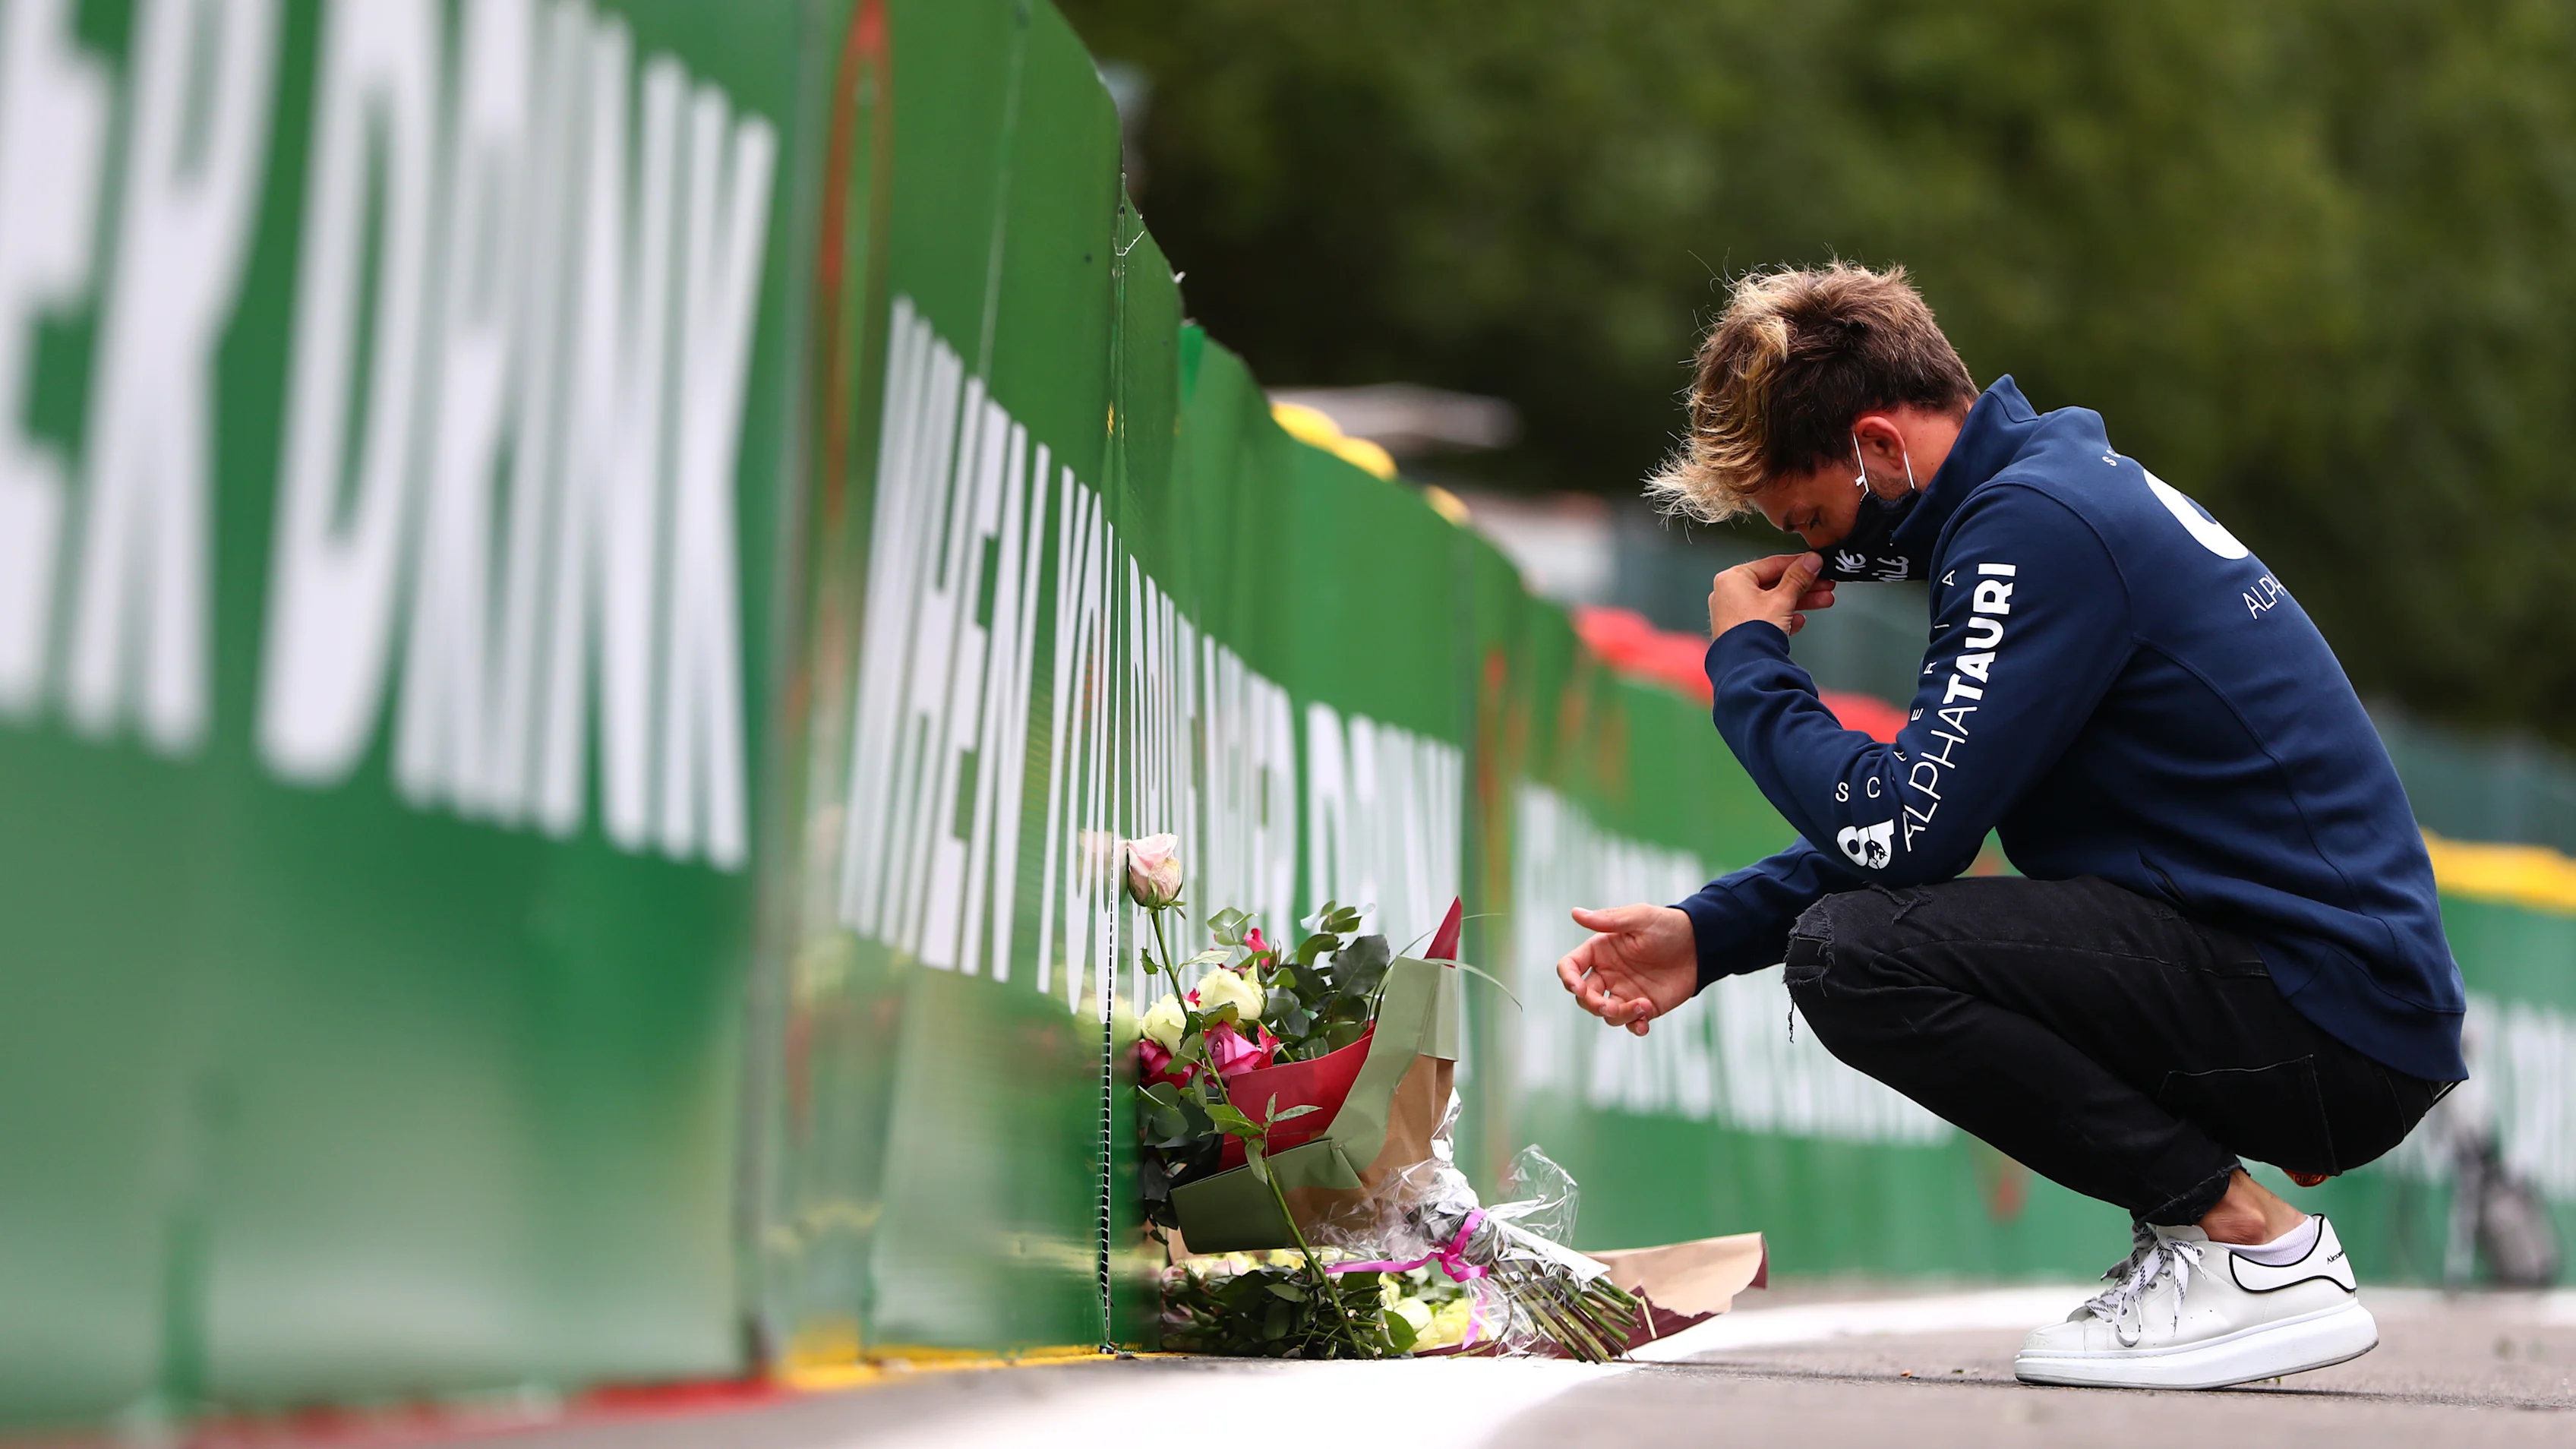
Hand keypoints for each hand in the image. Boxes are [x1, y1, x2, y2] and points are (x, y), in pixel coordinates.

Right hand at [1554, 904, 1698, 1036]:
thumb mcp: (1639, 918)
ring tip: (1643, 1006)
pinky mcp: (1643, 1006)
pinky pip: (1630, 1023)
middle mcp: (1608, 973)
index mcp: (1600, 951)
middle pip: (1584, 996)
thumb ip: (1608, 920)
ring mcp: (1625, 992)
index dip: (1568, 978)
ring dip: (1618, 1015)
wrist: (1700, 945)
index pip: (1570, 967)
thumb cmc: (1667, 926)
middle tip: (1610, 1006)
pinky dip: (1634, 1027)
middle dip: (1593, 1004)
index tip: (1578, 987)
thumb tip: (1575, 912)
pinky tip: (1644, 1023)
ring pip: (1606, 1013)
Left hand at [1709, 552, 1834, 638]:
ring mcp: (1734, 613)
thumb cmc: (1755, 631)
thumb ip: (1798, 578)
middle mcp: (1729, 593)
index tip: (1817, 563)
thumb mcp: (1782, 600)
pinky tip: (1799, 622)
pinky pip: (1767, 618)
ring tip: (1825, 601)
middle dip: (1804, 586)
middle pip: (1775, 584)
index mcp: (1733, 579)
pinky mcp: (1741, 631)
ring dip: (1801, 601)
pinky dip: (1784, 618)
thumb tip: (1812, 560)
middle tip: (1827, 584)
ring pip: (1773, 601)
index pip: (1772, 564)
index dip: (1799, 564)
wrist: (1745, 669)